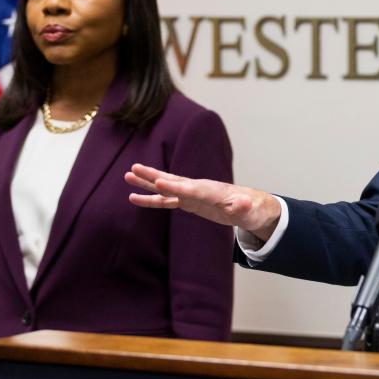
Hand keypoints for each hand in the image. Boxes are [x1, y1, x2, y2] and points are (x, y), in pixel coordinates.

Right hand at [125, 163, 280, 240]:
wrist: (251, 206)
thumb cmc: (251, 208)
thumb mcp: (249, 210)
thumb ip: (243, 206)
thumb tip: (244, 202)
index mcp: (211, 191)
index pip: (190, 189)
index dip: (175, 186)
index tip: (158, 182)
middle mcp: (198, 189)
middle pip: (173, 181)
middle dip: (153, 176)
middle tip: (134, 168)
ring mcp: (192, 194)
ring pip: (165, 188)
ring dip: (147, 183)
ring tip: (127, 176)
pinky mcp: (188, 202)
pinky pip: (166, 200)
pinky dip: (152, 198)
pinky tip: (135, 197)